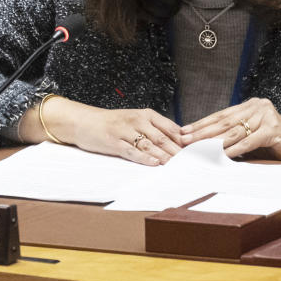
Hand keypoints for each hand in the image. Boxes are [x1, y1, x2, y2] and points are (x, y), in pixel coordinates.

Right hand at [24, 98, 183, 165]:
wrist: (84, 122)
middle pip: (163, 138)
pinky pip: (132, 151)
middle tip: (192, 162)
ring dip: (165, 156)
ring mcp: (125, 131)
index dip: (184, 140)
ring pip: (150, 145)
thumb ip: (154, 130)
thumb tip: (178, 142)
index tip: (197, 151)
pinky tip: (155, 163)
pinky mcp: (114, 142)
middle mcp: (137, 120)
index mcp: (146, 114)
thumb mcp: (135, 121)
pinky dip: (145, 158)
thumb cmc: (113, 124)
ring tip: (178, 166)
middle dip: (178, 151)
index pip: (170, 127)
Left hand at [181, 98, 280, 165]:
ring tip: (198, 148)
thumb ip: (230, 137)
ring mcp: (268, 115)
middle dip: (203, 132)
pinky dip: (235, 149)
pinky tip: (222, 155)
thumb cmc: (273, 150)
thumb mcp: (249, 140)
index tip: (184, 132)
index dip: (202, 124)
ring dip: (214, 141)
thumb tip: (201, 143)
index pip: (221, 115)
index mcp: (251, 105)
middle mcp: (259, 106)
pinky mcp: (275, 128)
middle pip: (225, 122)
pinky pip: (250, 140)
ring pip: (235, 131)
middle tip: (185, 140)